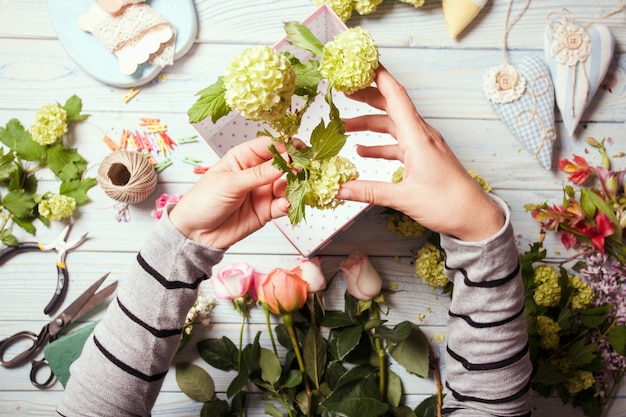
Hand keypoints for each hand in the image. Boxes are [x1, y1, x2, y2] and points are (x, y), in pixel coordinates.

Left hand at [169, 136, 289, 248]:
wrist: (195, 233)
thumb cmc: (203, 201)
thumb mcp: (229, 184)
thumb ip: (258, 174)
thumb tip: (283, 163)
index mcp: (243, 158)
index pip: (268, 146)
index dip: (284, 147)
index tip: (296, 151)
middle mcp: (256, 173)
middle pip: (282, 164)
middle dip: (295, 166)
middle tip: (302, 170)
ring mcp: (262, 192)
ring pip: (286, 185)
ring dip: (294, 186)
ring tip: (295, 189)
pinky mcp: (266, 211)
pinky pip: (283, 205)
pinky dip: (288, 204)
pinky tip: (285, 205)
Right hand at [336, 66, 503, 241]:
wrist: (475, 216)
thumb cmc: (448, 204)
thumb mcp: (404, 198)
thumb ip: (369, 191)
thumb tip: (340, 189)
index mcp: (418, 137)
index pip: (396, 96)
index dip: (378, 76)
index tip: (361, 63)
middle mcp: (421, 135)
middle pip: (391, 106)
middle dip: (366, 96)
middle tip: (343, 90)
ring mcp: (423, 145)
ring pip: (392, 125)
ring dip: (369, 123)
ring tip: (345, 125)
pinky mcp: (424, 157)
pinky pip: (398, 143)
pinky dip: (380, 144)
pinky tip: (363, 150)